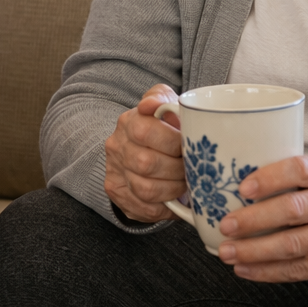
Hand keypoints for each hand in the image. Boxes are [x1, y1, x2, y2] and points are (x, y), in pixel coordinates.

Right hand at [103, 84, 184, 222]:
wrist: (137, 146)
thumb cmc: (161, 126)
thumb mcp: (163, 104)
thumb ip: (161, 98)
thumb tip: (151, 105)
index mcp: (128, 122)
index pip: (145, 132)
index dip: (173, 142)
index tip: (189, 146)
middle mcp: (117, 147)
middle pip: (146, 164)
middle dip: (177, 169)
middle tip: (192, 169)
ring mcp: (115, 171)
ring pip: (145, 189)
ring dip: (172, 190)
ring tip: (185, 184)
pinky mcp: (117, 193)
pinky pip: (143, 208)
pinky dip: (165, 207)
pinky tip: (175, 200)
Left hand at [215, 155, 307, 280]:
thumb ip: (292, 174)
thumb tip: (238, 173)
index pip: (301, 170)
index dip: (271, 178)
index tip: (244, 188)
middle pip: (293, 211)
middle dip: (255, 220)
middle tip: (227, 225)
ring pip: (293, 245)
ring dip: (256, 251)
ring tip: (228, 251)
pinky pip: (297, 270)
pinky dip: (267, 271)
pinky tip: (244, 268)